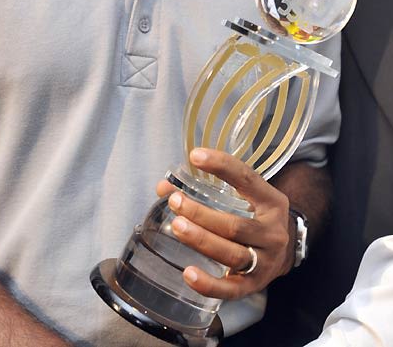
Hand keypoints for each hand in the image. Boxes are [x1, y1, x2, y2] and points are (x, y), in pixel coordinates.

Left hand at [155, 148, 292, 300]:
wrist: (284, 252)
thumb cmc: (256, 216)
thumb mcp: (244, 196)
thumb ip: (208, 188)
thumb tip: (163, 187)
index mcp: (271, 202)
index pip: (247, 179)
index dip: (222, 166)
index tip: (195, 157)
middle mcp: (272, 232)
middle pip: (235, 225)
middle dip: (202, 213)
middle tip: (175, 201)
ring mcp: (266, 261)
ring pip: (232, 254)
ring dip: (202, 240)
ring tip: (177, 226)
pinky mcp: (255, 285)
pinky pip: (232, 289)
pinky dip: (210, 284)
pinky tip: (188, 273)